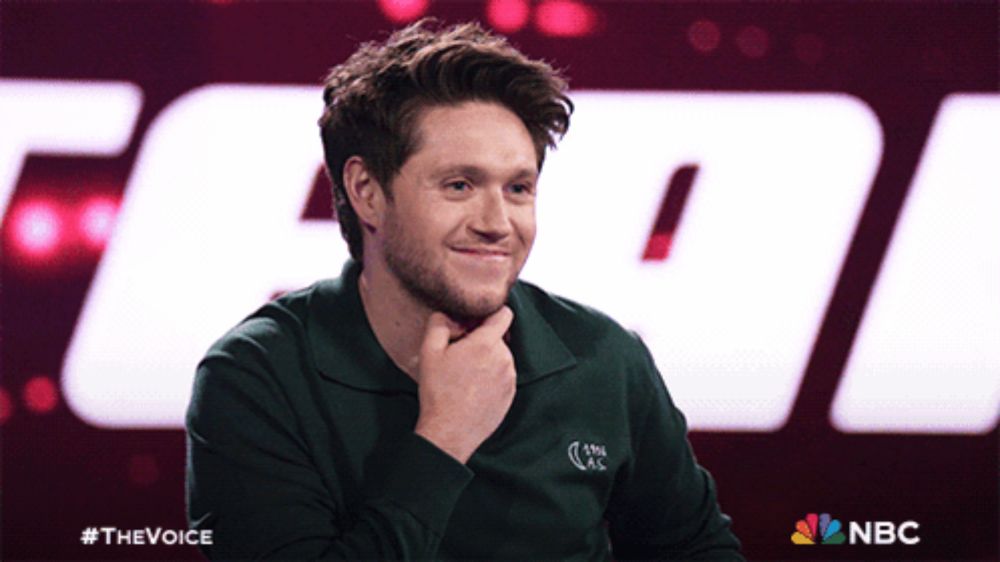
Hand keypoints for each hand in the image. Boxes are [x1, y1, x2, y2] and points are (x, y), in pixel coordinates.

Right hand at [413, 306, 515, 463]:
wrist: (449, 431)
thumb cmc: (439, 391)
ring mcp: (510, 379)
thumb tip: (447, 314)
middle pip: (499, 337)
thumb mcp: (429, 351)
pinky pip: (503, 377)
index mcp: (487, 344)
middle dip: (482, 340)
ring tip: (464, 375)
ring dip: (487, 359)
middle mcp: (504, 359)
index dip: (489, 314)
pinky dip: (491, 377)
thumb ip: (439, 323)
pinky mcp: (510, 395)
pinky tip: (472, 389)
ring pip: (501, 357)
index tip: (473, 323)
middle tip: (459, 355)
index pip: (504, 314)